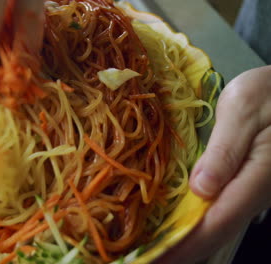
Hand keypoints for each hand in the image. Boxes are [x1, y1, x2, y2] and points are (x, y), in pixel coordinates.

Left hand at [159, 66, 270, 263]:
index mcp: (256, 176)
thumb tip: (201, 189)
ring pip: (216, 227)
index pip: (216, 222)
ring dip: (185, 243)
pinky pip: (217, 213)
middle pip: (215, 233)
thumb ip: (225, 149)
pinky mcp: (243, 186)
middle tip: (144, 260)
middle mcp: (254, 192)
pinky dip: (193, 225)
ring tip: (153, 250)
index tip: (156, 257)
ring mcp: (250, 191)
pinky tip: (173, 227)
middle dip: (180, 251)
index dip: (184, 243)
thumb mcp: (243, 109)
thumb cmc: (267, 93)